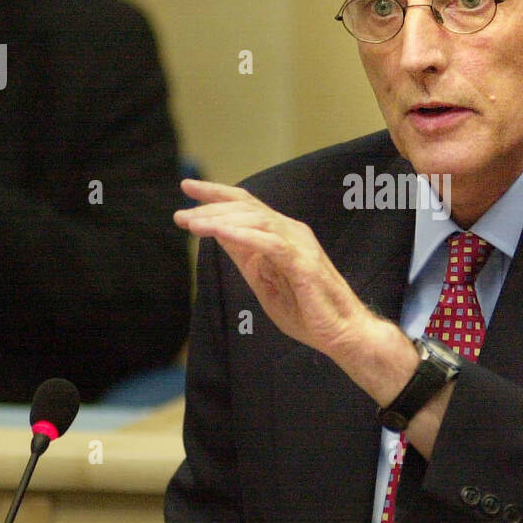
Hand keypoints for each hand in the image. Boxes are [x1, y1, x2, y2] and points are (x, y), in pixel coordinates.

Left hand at [173, 179, 436, 438]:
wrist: (343, 333)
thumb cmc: (307, 312)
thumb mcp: (264, 282)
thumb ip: (246, 257)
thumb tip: (220, 235)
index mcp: (282, 235)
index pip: (246, 206)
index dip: (216, 194)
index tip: (188, 189)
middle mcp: (291, 232)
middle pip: (247, 207)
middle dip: (210, 206)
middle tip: (180, 213)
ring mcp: (299, 245)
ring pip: (255, 219)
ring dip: (220, 219)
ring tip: (192, 224)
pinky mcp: (303, 262)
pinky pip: (269, 242)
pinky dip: (242, 235)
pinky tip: (219, 234)